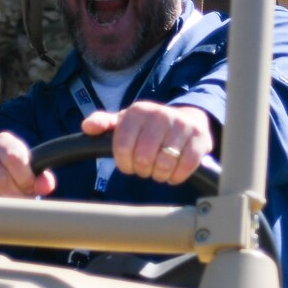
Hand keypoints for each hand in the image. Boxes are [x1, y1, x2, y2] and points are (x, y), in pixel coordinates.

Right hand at [0, 133, 53, 198]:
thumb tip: (46, 185)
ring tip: (8, 203)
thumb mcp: (30, 168)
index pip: (14, 158)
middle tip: (21, 199)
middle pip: (1, 179)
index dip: (25, 178)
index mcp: (3, 141)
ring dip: (0, 203)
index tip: (30, 187)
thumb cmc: (13, 169)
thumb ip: (42, 177)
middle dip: (15, 195)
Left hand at [82, 102, 214, 184]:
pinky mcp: (200, 138)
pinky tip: (173, 172)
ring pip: (163, 164)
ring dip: (159, 174)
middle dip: (142, 170)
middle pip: (143, 158)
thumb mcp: (125, 122)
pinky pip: (185, 166)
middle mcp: (160, 114)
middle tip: (146, 168)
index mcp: (138, 111)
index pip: (122, 147)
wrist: (186, 120)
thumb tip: (87, 127)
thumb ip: (104, 124)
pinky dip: (176, 176)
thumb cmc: (149, 126)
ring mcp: (181, 125)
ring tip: (159, 169)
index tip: (128, 164)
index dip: (124, 163)